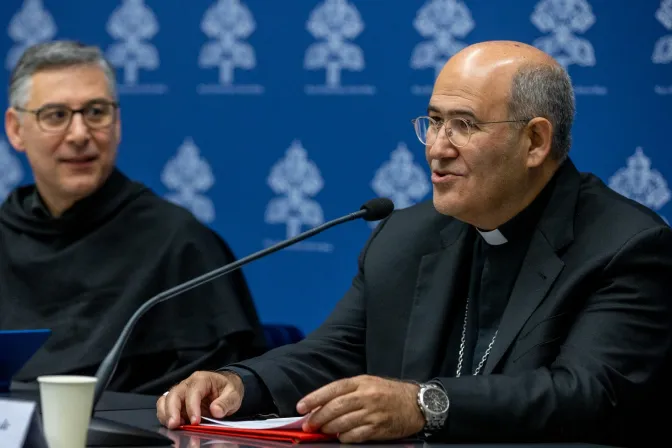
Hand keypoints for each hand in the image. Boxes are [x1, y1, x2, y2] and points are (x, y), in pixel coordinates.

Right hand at [156, 371, 243, 428]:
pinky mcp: (178, 401)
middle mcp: (188, 383)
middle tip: (175, 425)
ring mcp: (181, 392)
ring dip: (166, 414)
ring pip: (166, 400)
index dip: (192, 407)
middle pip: (174, 394)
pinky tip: (174, 424)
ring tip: (173, 426)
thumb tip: (216, 411)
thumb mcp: (233, 394)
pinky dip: (165, 415)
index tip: (195, 421)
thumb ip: (226, 402)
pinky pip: (165, 406)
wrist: (226, 387)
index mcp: (202, 379)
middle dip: (172, 411)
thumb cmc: (228, 388)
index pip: (193, 392)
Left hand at [296, 375, 424, 442]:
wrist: (417, 404)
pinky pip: (355, 435)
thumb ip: (348, 392)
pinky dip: (344, 438)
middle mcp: (366, 396)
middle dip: (318, 418)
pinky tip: (342, 437)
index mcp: (361, 382)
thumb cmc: (389, 393)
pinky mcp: (378, 428)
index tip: (300, 407)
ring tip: (323, 431)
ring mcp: (372, 413)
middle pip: (335, 408)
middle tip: (308, 424)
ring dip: (329, 429)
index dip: (314, 398)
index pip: (333, 389)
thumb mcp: (369, 383)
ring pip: (342, 423)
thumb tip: (323, 404)